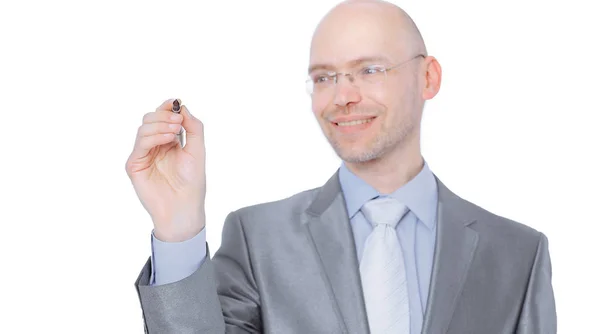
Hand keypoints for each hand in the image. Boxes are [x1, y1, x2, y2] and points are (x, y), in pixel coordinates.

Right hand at [125, 99, 205, 241]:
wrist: (184, 206)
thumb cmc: (192, 182)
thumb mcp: (197, 149)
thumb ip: (193, 127)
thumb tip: (182, 107)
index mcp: (169, 141)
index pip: (163, 117)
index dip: (168, 107)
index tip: (176, 102)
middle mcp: (154, 146)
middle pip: (150, 118)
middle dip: (164, 116)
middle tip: (178, 122)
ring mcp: (143, 154)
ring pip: (144, 128)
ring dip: (160, 125)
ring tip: (175, 132)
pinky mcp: (135, 164)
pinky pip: (140, 143)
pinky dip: (153, 137)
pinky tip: (167, 140)